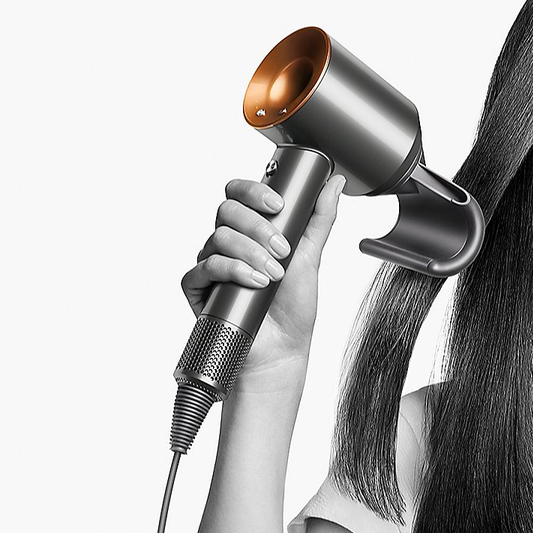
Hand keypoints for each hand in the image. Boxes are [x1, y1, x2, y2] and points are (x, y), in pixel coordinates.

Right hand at [181, 173, 345, 380]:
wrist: (282, 348)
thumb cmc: (293, 306)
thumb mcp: (312, 256)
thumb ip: (320, 217)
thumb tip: (335, 183)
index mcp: (251, 230)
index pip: (240, 194)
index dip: (254, 191)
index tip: (278, 204)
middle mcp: (229, 243)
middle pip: (227, 211)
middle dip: (258, 227)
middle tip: (282, 250)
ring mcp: (212, 263)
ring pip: (218, 237)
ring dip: (251, 252)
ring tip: (273, 274)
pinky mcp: (198, 287)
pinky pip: (205, 266)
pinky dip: (233, 271)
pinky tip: (254, 283)